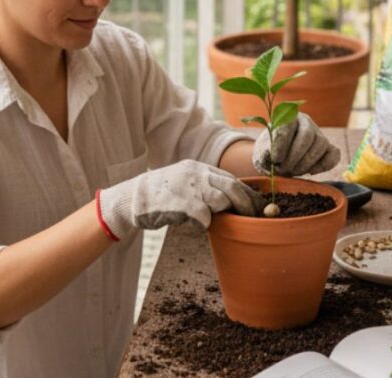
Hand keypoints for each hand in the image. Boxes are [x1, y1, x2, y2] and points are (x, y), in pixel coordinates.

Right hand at [98, 160, 265, 238]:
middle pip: (232, 188)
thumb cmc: (160, 195)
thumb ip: (204, 185)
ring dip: (222, 213)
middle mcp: (196, 174)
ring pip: (221, 200)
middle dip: (246, 204)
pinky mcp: (182, 204)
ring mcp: (189, 187)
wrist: (133, 198)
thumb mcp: (184, 181)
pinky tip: (194, 224)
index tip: (258, 205)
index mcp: (198, 168)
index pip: (231, 179)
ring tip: (217, 220)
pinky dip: (204, 224)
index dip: (247, 193)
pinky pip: (204, 217)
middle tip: (253, 217)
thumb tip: (229, 199)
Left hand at [253, 112, 339, 176]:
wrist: (279, 158)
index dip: (282, 143)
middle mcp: (305, 122)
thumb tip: (269, 154)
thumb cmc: (269, 153)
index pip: (288, 125)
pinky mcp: (328, 148)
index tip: (275, 159)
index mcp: (287, 118)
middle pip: (307, 135)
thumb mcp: (262, 153)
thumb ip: (264, 154)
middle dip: (295, 156)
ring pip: (321, 144)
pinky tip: (310, 172)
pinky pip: (334, 155)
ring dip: (307, 162)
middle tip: (284, 169)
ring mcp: (319, 134)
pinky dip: (324, 165)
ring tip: (293, 172)